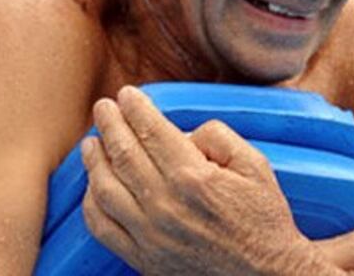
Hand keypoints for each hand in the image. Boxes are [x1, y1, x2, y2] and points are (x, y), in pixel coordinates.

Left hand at [81, 85, 328, 274]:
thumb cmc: (263, 220)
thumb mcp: (254, 166)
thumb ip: (217, 136)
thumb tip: (182, 130)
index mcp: (192, 178)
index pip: (150, 131)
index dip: (134, 108)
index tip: (126, 94)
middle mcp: (165, 205)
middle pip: (122, 153)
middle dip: (109, 123)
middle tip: (103, 107)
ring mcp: (150, 235)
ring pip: (104, 188)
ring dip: (93, 159)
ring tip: (91, 142)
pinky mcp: (143, 260)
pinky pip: (102, 227)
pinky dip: (90, 203)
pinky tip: (92, 186)